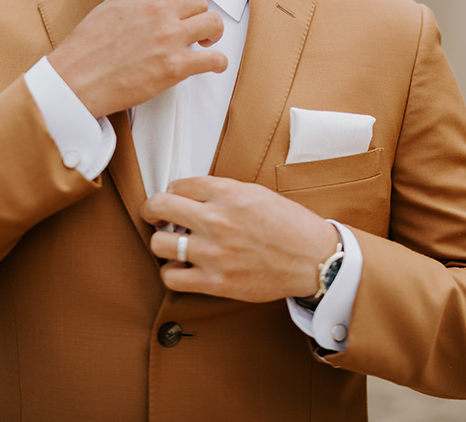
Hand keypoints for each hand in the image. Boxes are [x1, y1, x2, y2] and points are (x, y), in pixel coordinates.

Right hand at [48, 0, 226, 117]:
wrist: (74, 81)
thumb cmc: (84, 52)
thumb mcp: (106, 11)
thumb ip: (133, 7)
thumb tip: (150, 14)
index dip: (174, 11)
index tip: (171, 23)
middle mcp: (158, 9)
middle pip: (199, 3)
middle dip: (199, 17)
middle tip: (197, 32)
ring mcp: (169, 36)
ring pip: (213, 23)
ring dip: (213, 35)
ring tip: (207, 45)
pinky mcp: (176, 65)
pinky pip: (214, 58)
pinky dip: (217, 63)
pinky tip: (213, 66)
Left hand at [140, 177, 339, 302]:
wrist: (313, 260)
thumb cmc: (289, 225)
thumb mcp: (256, 193)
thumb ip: (221, 192)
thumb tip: (189, 196)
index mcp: (227, 193)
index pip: (177, 184)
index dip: (174, 192)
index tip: (176, 199)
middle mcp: (216, 220)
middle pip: (158, 207)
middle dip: (153, 211)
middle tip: (156, 216)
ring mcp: (213, 253)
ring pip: (159, 243)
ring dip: (162, 242)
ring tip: (172, 244)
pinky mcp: (215, 282)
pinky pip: (172, 278)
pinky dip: (172, 272)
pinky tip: (182, 267)